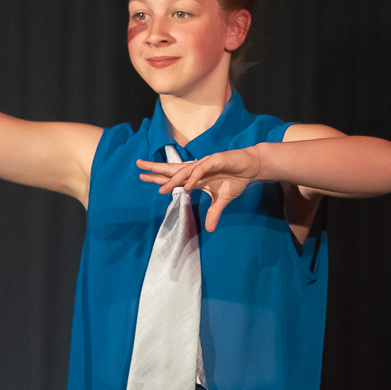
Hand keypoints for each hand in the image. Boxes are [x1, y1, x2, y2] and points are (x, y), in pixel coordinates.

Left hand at [136, 148, 262, 231]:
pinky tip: (186, 186)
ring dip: (173, 180)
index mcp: (195, 176)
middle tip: (139, 165)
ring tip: (161, 189)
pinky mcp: (216, 160)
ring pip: (185, 171)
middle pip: (173, 169)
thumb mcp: (222, 200)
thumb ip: (214, 213)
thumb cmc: (235, 179)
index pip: (173, 176)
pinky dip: (193, 178)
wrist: (251, 167)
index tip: (144, 176)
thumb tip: (209, 229)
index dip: (159, 177)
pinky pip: (201, 169)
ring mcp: (205, 163)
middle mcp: (197, 168)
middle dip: (156, 168)